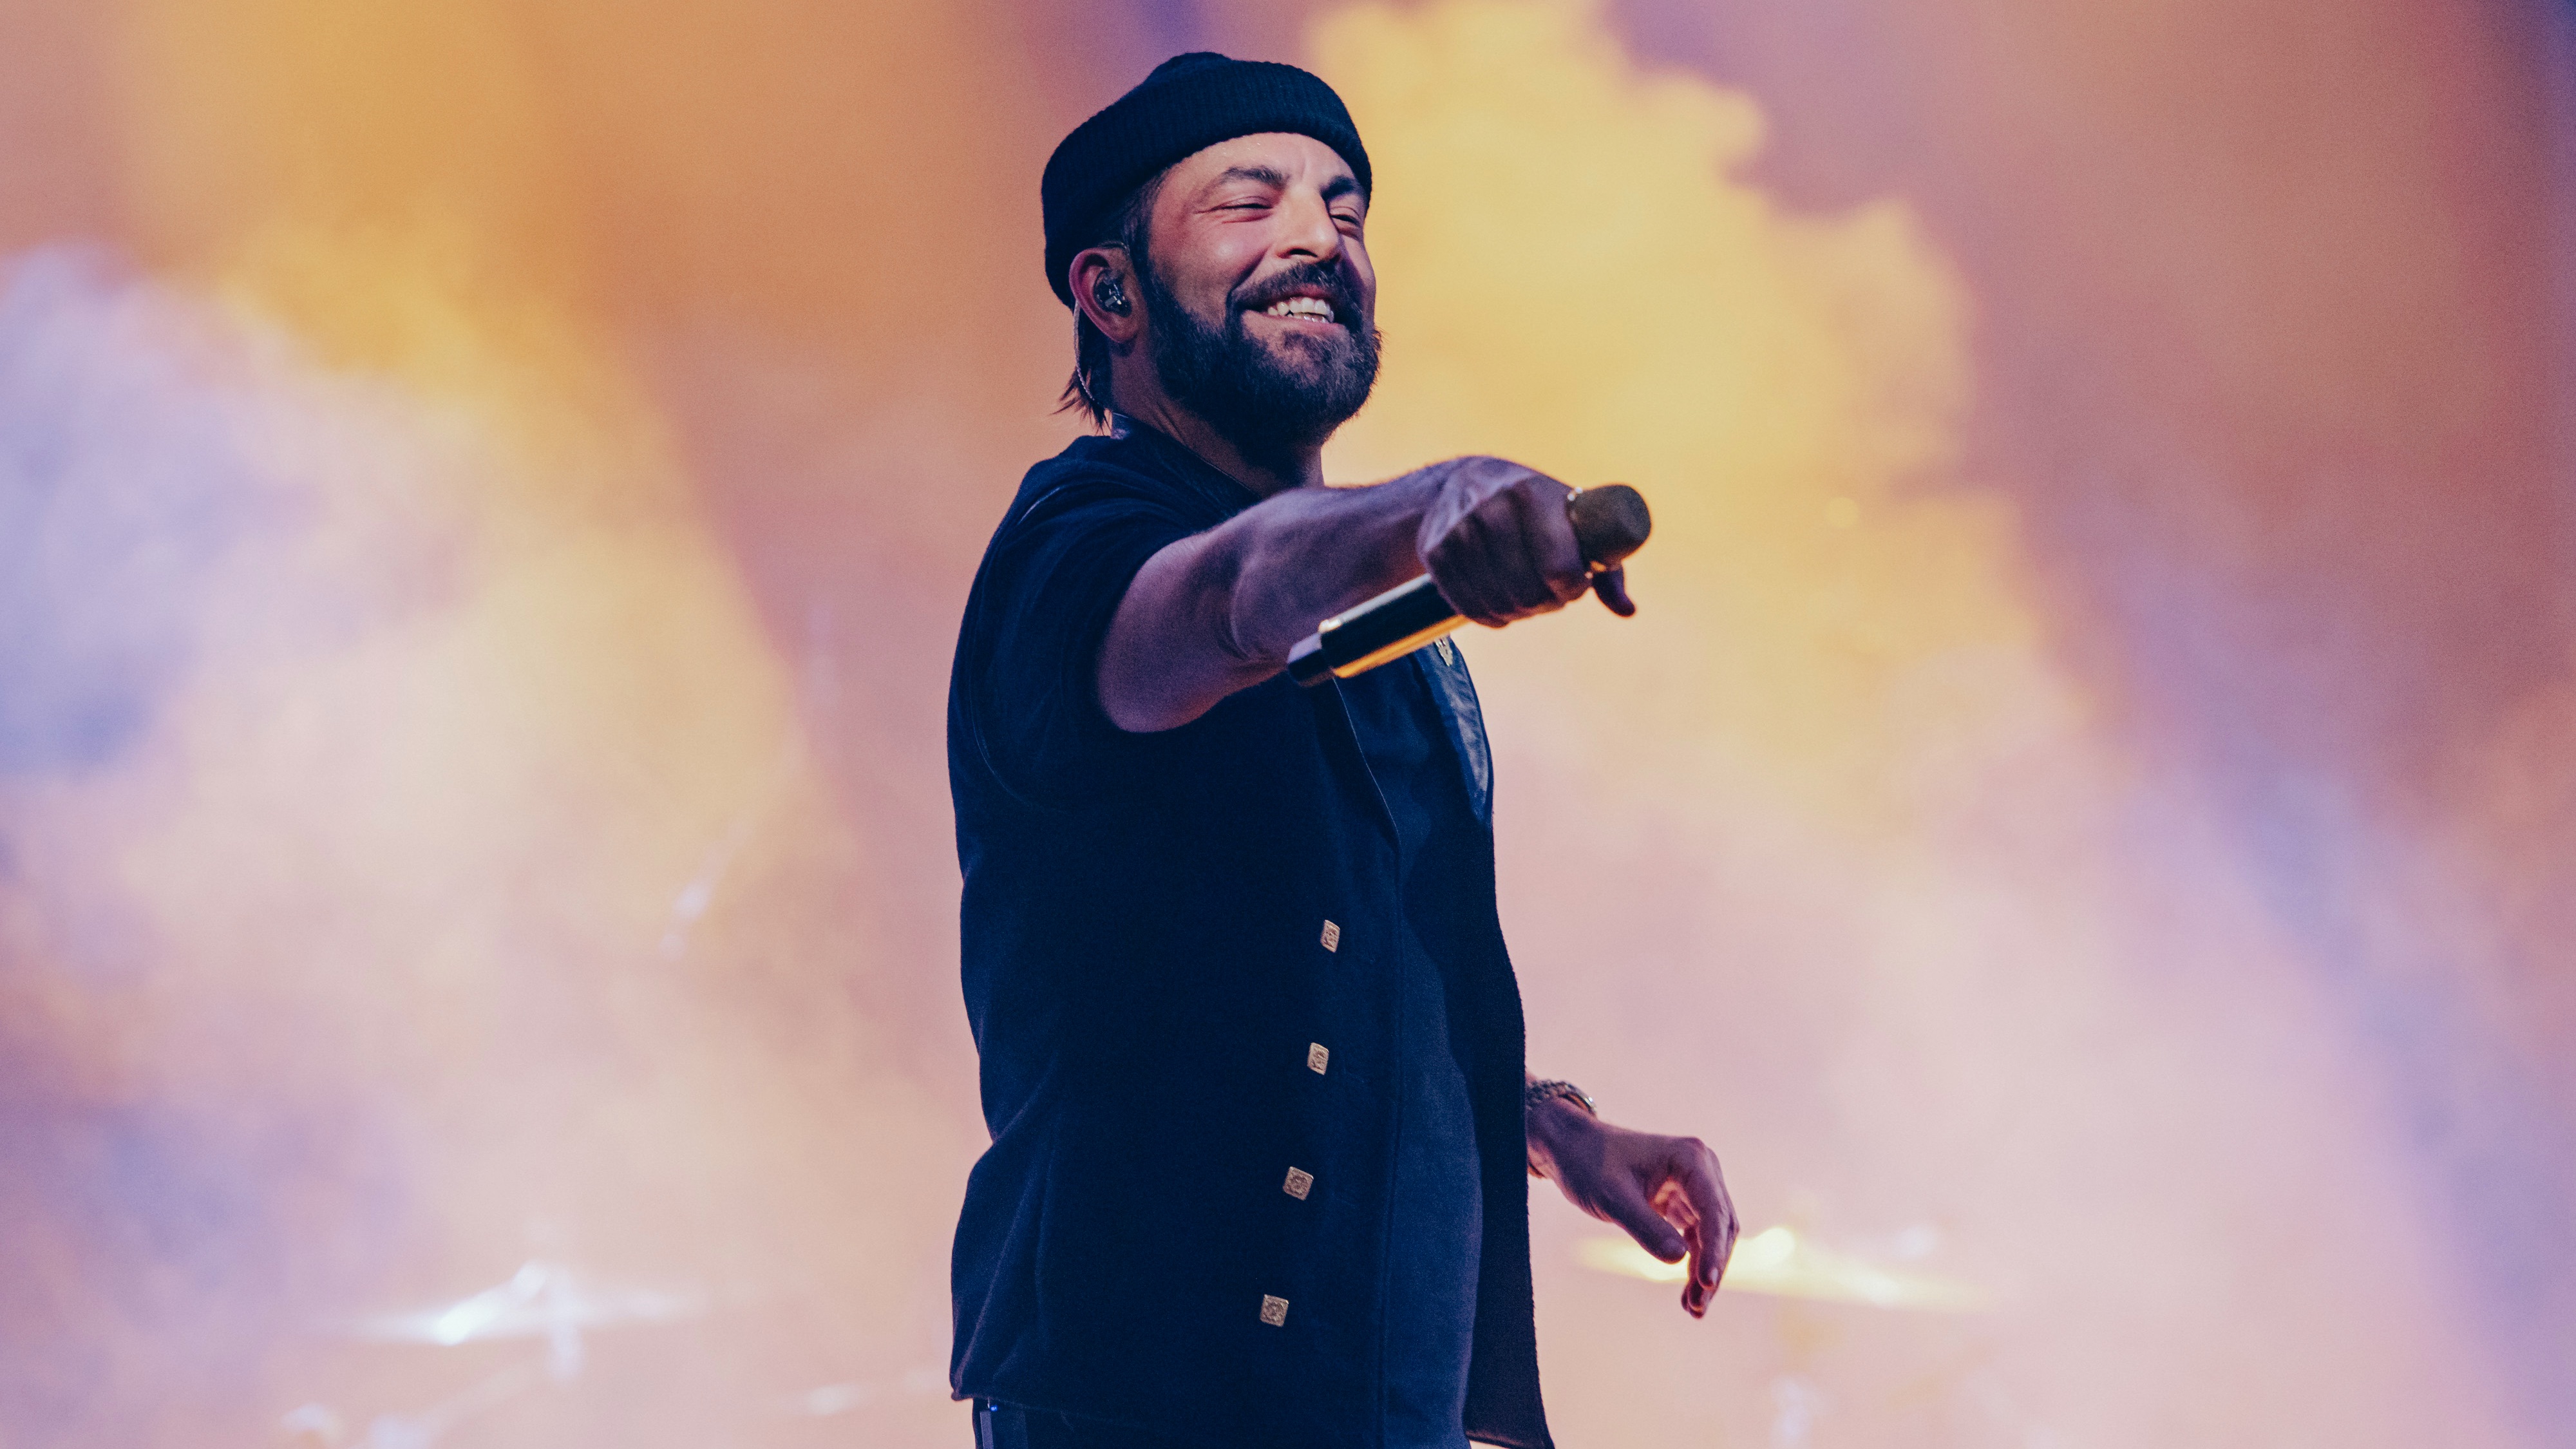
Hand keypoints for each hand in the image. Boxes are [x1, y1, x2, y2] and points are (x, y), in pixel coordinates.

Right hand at [1415, 457, 1635, 626]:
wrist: (1463, 483)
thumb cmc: (1536, 509)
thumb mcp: (1573, 521)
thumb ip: (1607, 566)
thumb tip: (1628, 610)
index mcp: (1531, 493)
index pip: (1560, 567)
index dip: (1573, 587)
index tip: (1575, 582)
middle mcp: (1490, 507)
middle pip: (1529, 592)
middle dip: (1546, 602)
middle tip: (1551, 593)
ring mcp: (1458, 530)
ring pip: (1499, 603)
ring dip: (1518, 610)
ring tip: (1526, 595)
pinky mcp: (1435, 551)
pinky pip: (1468, 607)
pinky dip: (1489, 615)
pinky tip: (1498, 601)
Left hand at [1528, 1102, 1736, 1316]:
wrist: (1571, 1148)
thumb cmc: (1588, 1165)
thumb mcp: (1613, 1198)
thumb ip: (1646, 1228)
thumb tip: (1680, 1261)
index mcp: (1691, 1159)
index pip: (1714, 1212)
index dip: (1714, 1251)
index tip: (1707, 1283)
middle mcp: (1701, 1169)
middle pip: (1720, 1227)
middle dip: (1712, 1268)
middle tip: (1697, 1307)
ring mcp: (1694, 1185)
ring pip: (1712, 1236)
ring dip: (1704, 1271)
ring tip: (1693, 1308)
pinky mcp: (1683, 1201)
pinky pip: (1697, 1237)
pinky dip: (1693, 1263)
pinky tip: (1687, 1292)